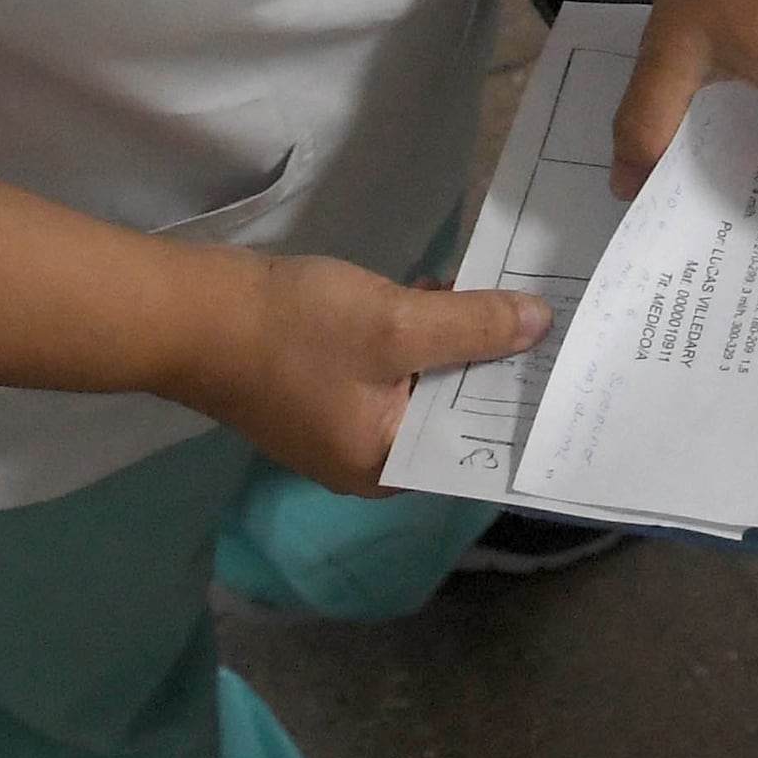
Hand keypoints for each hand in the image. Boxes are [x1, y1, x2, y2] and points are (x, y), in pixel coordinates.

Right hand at [160, 249, 546, 496]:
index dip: (516, 403)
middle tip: (549, 317)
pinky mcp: (325, 388)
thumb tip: (539, 326)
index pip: (471, 445)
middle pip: (449, 411)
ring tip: (502, 292)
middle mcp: (367, 459)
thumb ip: (472, 327)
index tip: (564, 365)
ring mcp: (343, 424)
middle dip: (490, 363)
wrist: (194, 312)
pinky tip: (436, 290)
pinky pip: (390, 367)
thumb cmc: (295, 331)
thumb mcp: (395, 323)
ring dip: (453, 338)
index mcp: (385, 467)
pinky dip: (414, 333)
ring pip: (422, 383)